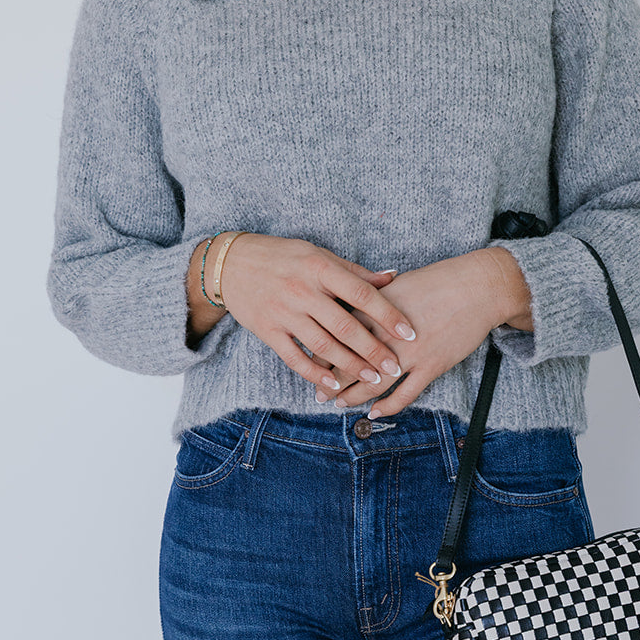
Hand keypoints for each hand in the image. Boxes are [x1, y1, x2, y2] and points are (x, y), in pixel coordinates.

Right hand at [211, 235, 416, 397]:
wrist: (230, 263)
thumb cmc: (282, 256)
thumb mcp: (318, 254)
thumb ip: (354, 272)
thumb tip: (393, 278)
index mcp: (320, 268)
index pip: (362, 294)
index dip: (388, 315)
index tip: (409, 333)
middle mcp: (303, 290)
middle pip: (346, 326)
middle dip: (374, 350)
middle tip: (396, 367)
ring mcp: (284, 312)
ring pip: (323, 345)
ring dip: (351, 365)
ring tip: (373, 378)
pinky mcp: (267, 330)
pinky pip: (294, 357)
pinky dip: (315, 373)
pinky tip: (334, 384)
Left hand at [312, 250, 509, 418]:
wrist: (477, 288)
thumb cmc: (439, 281)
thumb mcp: (397, 284)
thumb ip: (371, 298)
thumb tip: (349, 304)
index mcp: (375, 310)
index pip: (338, 335)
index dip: (320, 352)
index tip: (308, 362)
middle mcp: (387, 334)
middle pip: (349, 362)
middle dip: (329, 380)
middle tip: (316, 391)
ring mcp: (409, 354)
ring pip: (372, 383)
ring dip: (352, 396)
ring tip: (337, 404)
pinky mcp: (431, 366)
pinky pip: (404, 394)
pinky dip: (387, 406)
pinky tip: (374, 413)